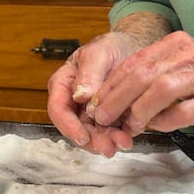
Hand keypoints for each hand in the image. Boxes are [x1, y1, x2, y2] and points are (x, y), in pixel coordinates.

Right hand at [47, 32, 140, 156]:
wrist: (135, 49)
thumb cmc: (112, 47)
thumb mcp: (99, 53)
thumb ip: (89, 73)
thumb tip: (80, 96)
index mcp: (64, 85)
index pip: (58, 109)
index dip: (68, 126)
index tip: (83, 136)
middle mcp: (75, 103)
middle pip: (76, 129)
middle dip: (92, 140)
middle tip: (107, 146)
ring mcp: (92, 114)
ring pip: (93, 135)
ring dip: (106, 142)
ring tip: (122, 142)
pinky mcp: (110, 120)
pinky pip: (110, 134)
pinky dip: (118, 139)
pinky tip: (128, 139)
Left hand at [91, 27, 193, 135]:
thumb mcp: (185, 65)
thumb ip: (155, 76)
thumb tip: (118, 99)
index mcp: (176, 44)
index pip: (134, 62)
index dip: (110, 84)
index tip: (95, 102)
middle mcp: (188, 54)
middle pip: (141, 74)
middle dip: (116, 98)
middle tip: (101, 117)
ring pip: (159, 90)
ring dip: (137, 111)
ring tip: (127, 127)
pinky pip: (182, 111)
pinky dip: (165, 121)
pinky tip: (156, 127)